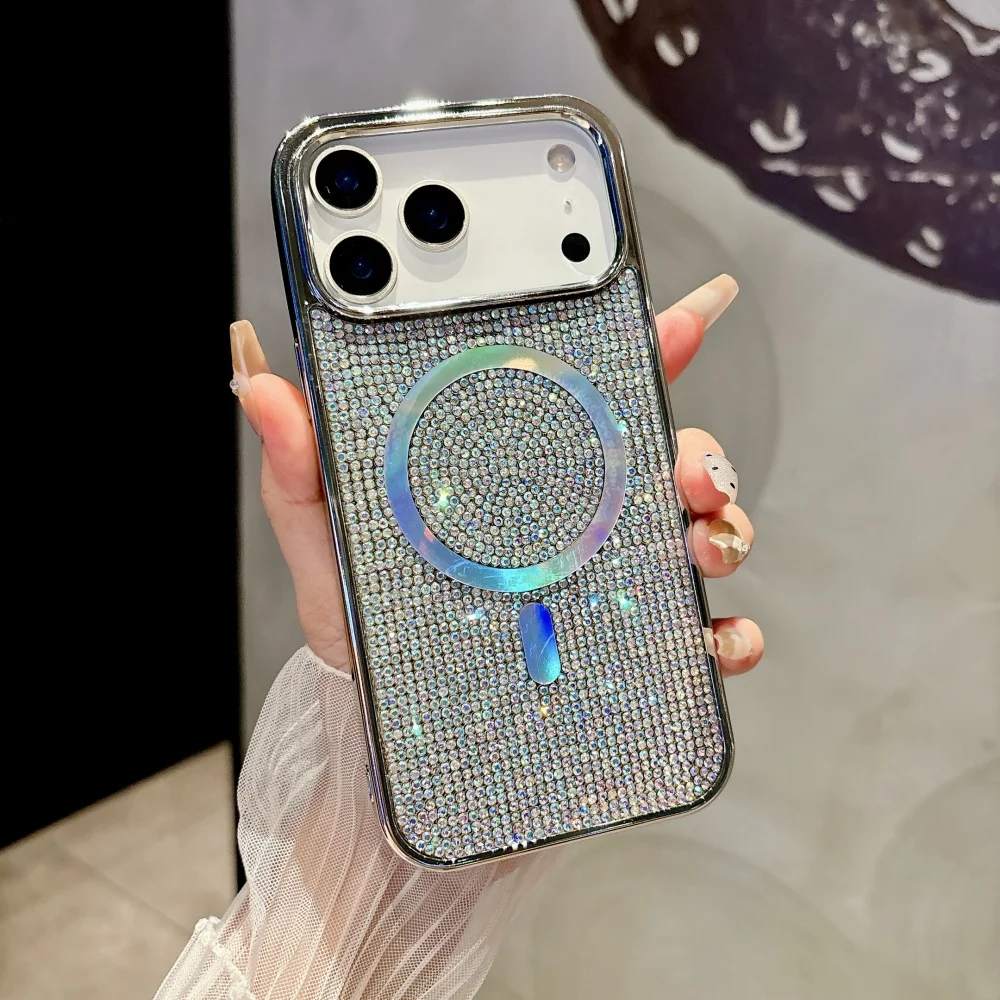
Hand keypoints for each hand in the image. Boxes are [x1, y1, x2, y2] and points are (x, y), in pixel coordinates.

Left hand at [231, 274, 762, 674]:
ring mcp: (608, 589)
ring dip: (724, 527)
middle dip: (699, 451)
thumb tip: (259, 377)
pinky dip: (727, 636)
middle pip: (665, 463)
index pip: (588, 400)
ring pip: (699, 537)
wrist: (379, 740)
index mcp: (519, 480)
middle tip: (689, 463)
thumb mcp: (325, 543)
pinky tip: (720, 640)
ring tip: (705, 542)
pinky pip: (698, 640)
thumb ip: (300, 467)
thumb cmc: (361, 632)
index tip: (684, 310)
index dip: (643, 345)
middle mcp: (575, 525)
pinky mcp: (626, 660)